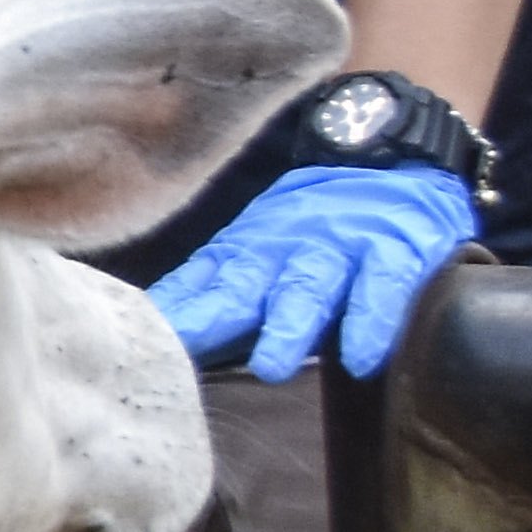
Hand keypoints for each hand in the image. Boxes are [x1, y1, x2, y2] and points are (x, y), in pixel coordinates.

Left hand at [146, 163, 483, 382]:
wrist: (394, 165)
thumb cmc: (313, 233)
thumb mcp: (255, 257)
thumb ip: (208, 296)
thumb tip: (149, 335)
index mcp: (242, 254)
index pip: (195, 289)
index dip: (167, 317)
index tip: (136, 345)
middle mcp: (284, 249)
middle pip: (243, 287)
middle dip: (213, 321)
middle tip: (185, 356)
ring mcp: (339, 248)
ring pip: (309, 286)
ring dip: (288, 325)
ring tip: (272, 367)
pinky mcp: (396, 251)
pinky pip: (384, 287)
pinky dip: (373, 321)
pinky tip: (362, 359)